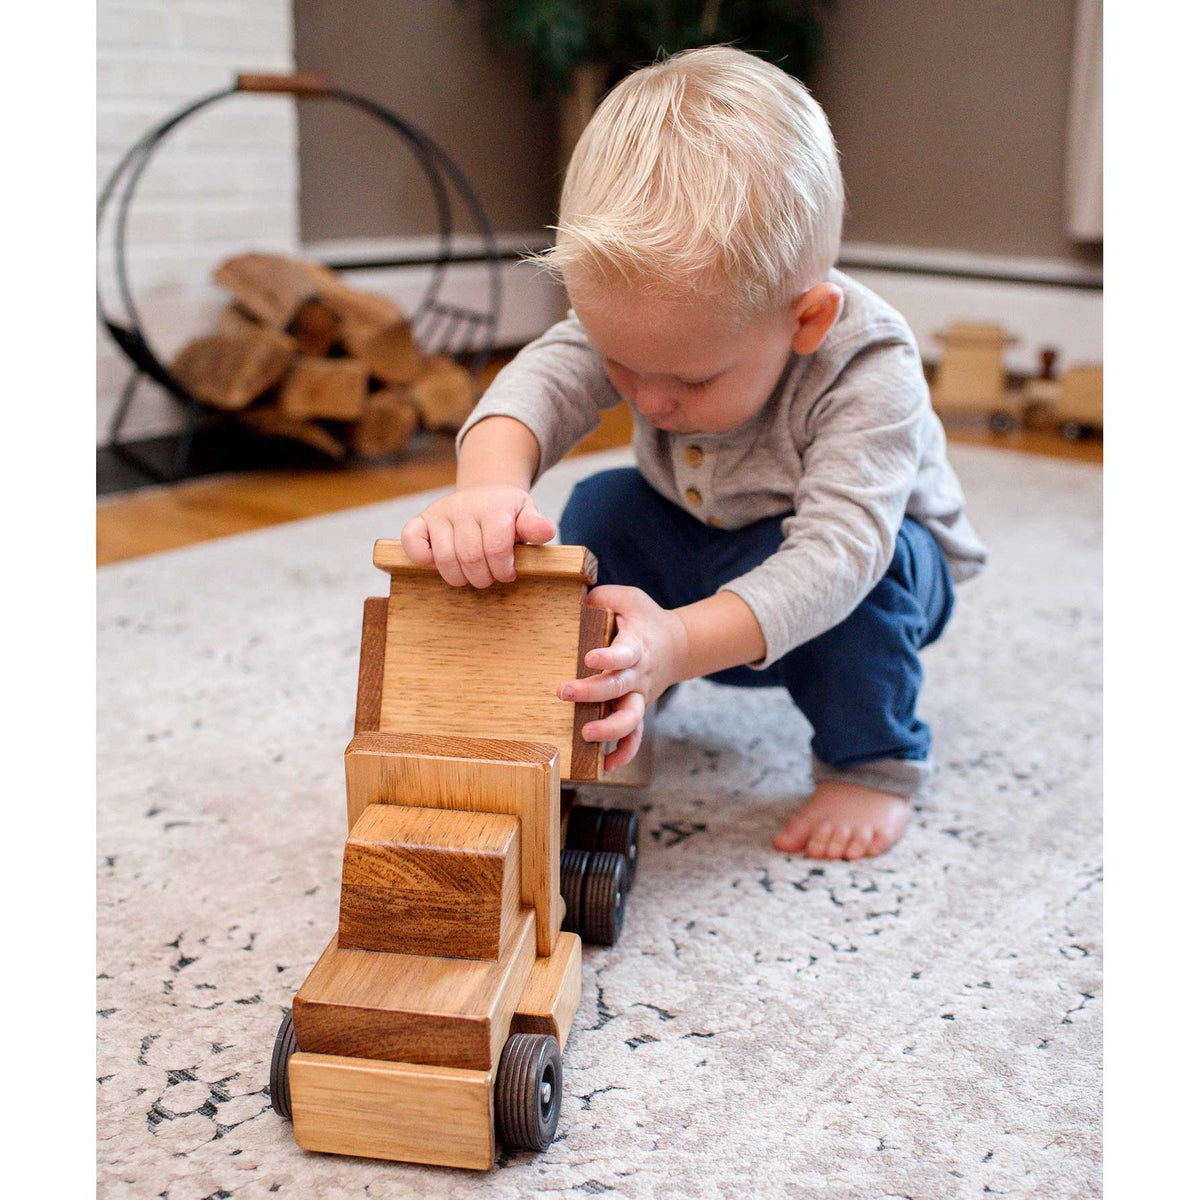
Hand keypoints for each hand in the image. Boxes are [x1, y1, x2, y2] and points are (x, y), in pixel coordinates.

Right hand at [400, 485, 555, 587]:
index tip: (508, 573)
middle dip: (484, 577)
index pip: (495, 548)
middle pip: (471, 558)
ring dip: (460, 577)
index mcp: (493, 506)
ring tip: (472, 573)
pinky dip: (422, 559)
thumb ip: (535, 526)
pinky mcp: (420, 520)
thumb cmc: (507, 513)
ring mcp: (439, 512)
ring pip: (445, 559)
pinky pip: (412, 542)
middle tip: (490, 577)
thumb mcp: (527, 514)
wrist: (486, 493)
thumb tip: (546, 531)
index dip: (503, 570)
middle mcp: (463, 506)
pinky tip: (439, 563)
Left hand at [557, 586, 688, 770]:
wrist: (678, 644)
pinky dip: (624, 752)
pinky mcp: (637, 710)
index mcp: (637, 645)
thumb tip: (576, 599)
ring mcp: (639, 696)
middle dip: (592, 693)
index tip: (590, 658)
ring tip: (586, 735)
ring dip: (610, 730)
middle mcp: (639, 674)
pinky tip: (607, 765)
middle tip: (564, 693)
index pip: (625, 653)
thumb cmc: (644, 618)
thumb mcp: (629, 598)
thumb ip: (603, 597)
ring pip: (631, 719)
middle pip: (619, 688)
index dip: (609, 657)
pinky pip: (635, 736)